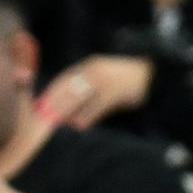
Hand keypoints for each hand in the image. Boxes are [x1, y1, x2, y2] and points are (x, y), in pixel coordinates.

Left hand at [36, 56, 151, 129]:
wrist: (154, 76)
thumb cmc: (126, 83)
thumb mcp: (103, 82)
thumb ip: (85, 93)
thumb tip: (65, 110)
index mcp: (89, 66)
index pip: (63, 80)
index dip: (50, 93)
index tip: (37, 106)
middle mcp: (95, 70)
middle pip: (69, 88)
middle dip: (54, 104)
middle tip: (41, 119)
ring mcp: (107, 79)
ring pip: (81, 96)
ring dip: (67, 111)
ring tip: (56, 125)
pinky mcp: (117, 90)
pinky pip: (98, 104)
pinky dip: (88, 116)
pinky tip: (79, 126)